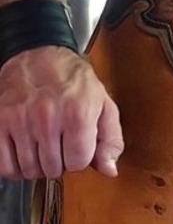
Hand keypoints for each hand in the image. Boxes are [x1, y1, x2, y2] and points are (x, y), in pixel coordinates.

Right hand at [0, 46, 123, 179]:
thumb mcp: (103, 103)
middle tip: (58, 142)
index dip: (79, 157)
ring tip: (42, 145)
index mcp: (78, 111)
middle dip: (59, 161)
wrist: (39, 53)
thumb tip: (109, 169)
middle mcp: (48, 116)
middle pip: (53, 169)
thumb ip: (111, 139)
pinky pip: (5, 166)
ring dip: (37, 164)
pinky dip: (14, 167)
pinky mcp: (0, 121)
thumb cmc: (72, 79)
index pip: (78, 162)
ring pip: (29, 170)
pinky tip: (24, 152)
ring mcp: (20, 119)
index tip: (76, 143)